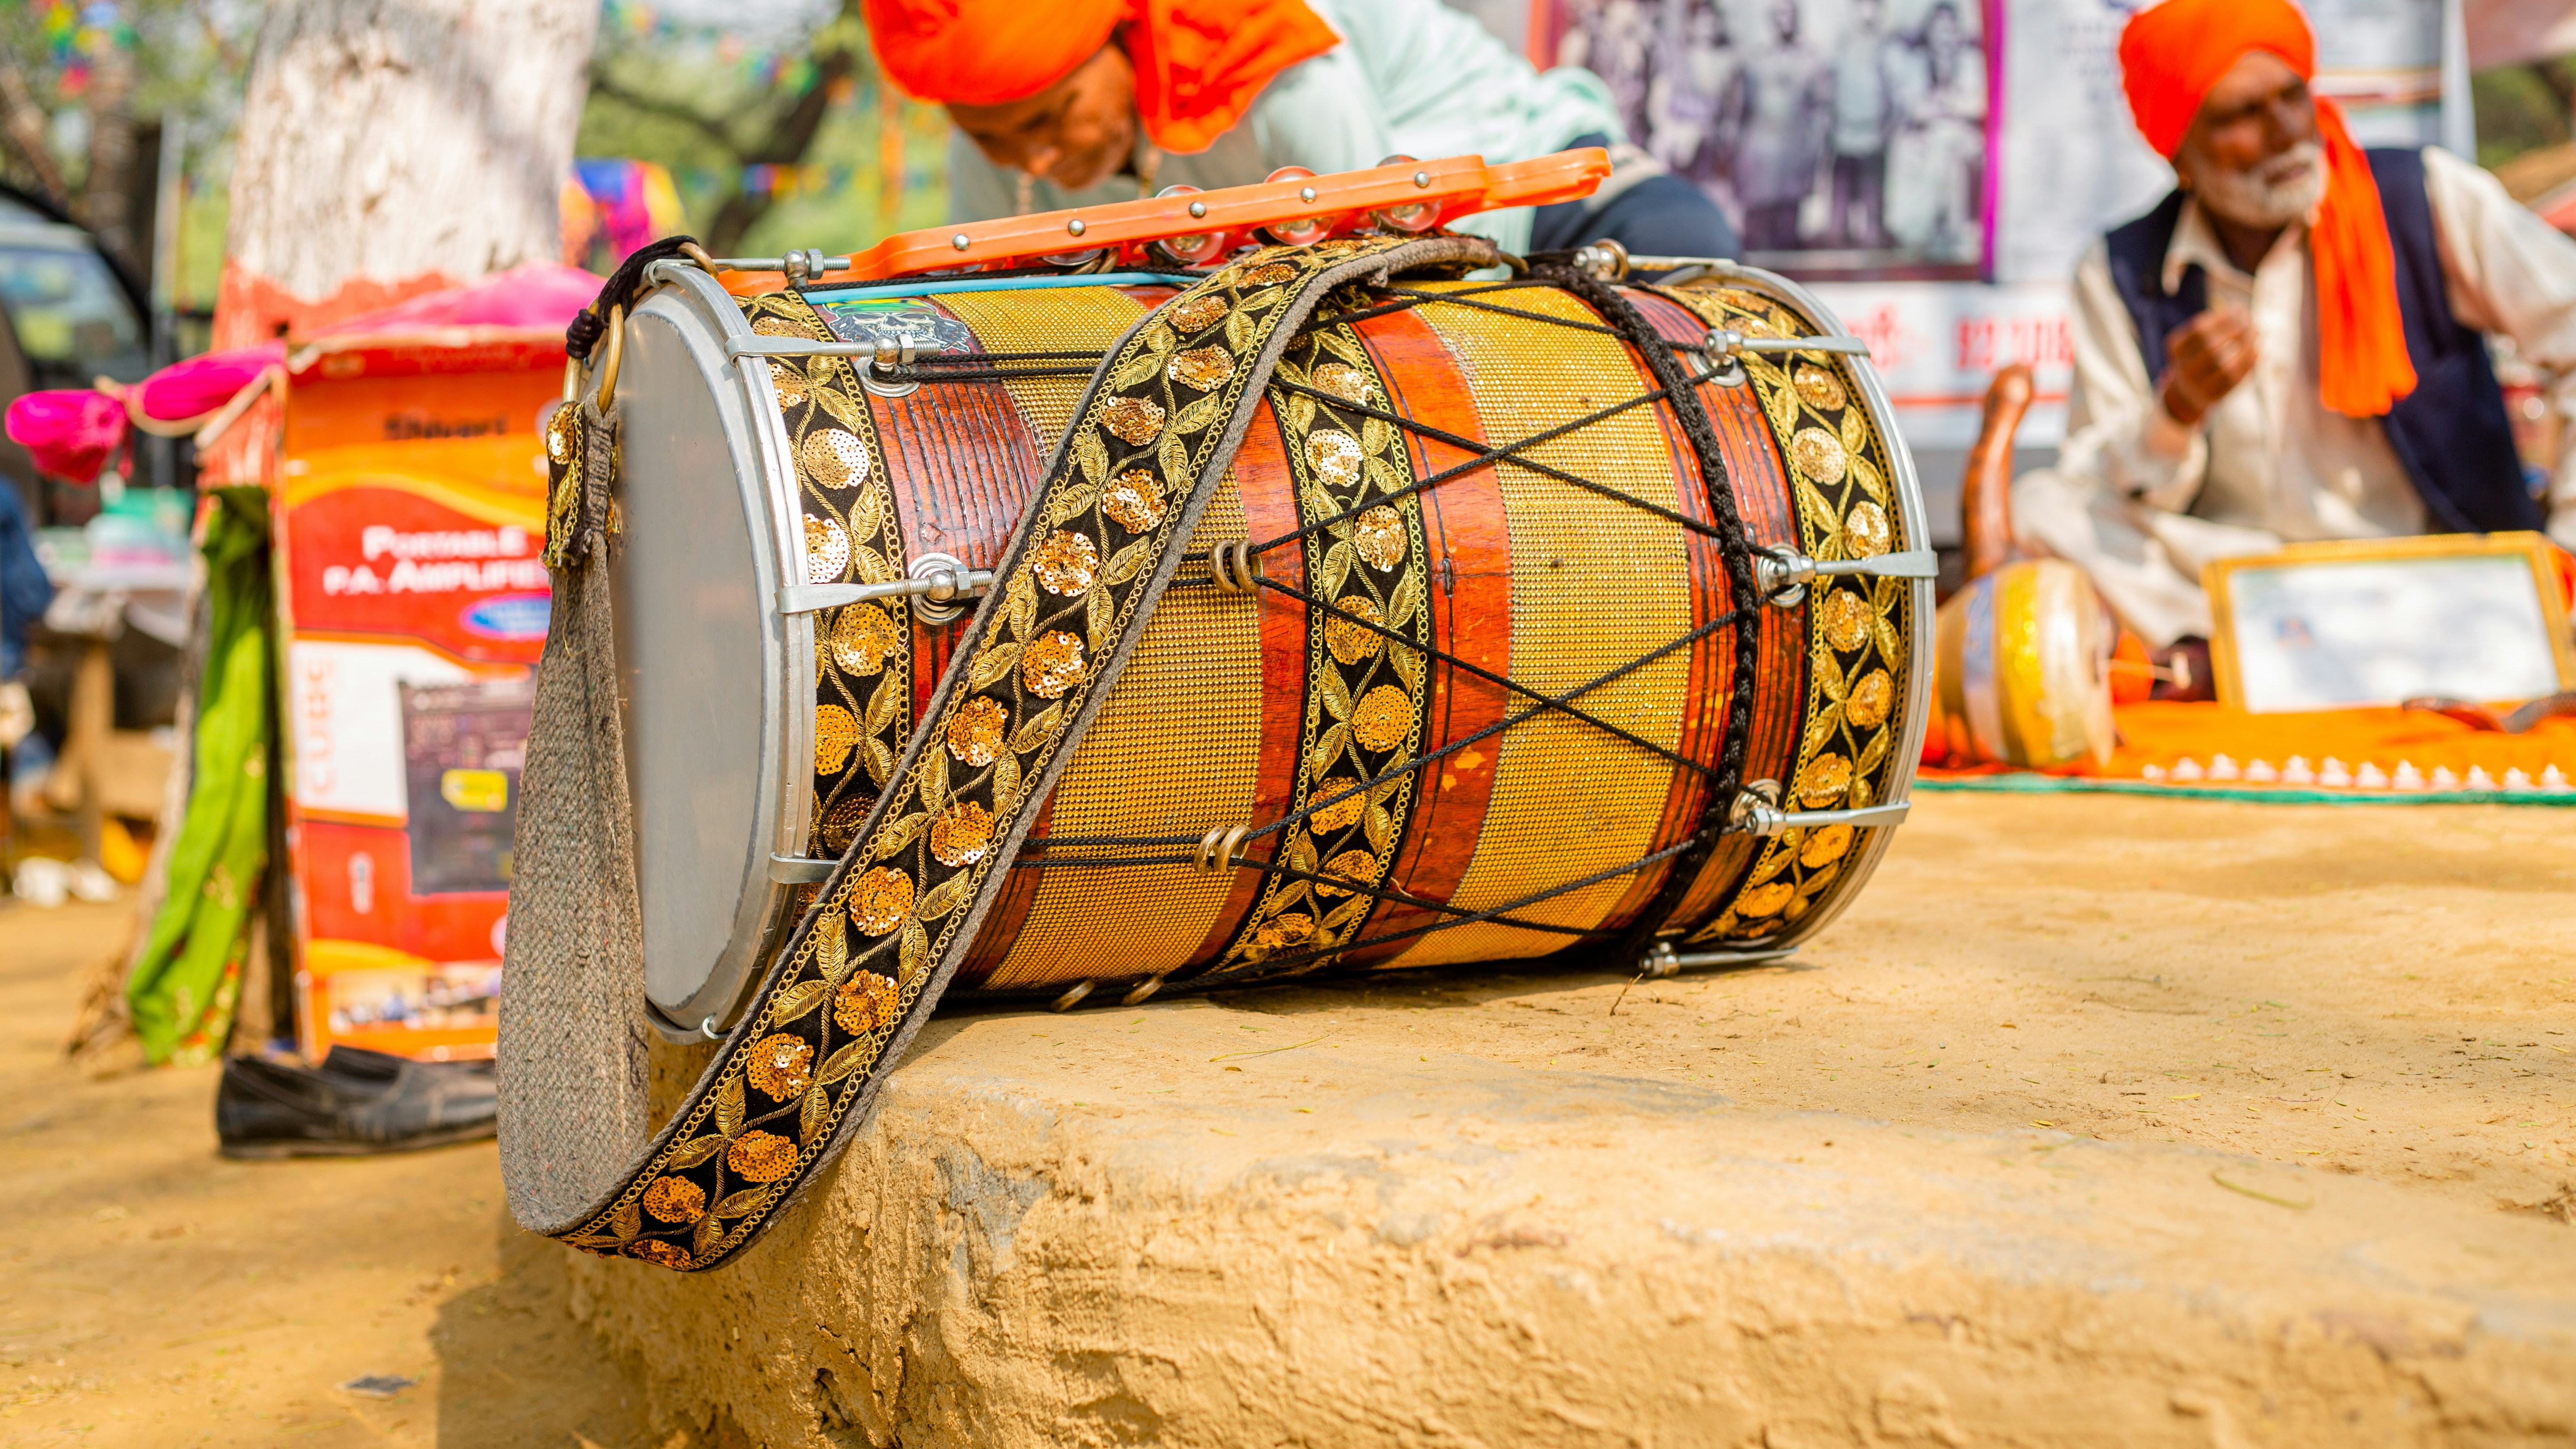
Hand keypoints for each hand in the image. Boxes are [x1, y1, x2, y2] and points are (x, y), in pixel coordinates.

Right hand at [2157, 307, 2255, 427]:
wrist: (2185, 394)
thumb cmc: (2195, 357)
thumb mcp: (2194, 340)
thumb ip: (2213, 325)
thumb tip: (2241, 312)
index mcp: (2175, 349)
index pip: (2199, 329)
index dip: (2223, 317)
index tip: (2239, 309)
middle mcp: (2183, 368)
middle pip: (2211, 347)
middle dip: (2234, 331)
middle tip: (2249, 321)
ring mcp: (2197, 385)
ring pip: (2224, 366)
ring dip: (2244, 347)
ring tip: (2255, 333)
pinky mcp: (2213, 396)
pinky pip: (2234, 379)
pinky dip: (2248, 363)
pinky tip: (2256, 349)